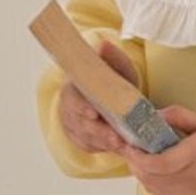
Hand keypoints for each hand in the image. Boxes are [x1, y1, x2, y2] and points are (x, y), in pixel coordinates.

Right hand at [58, 40, 138, 155]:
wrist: (106, 98)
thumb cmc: (109, 82)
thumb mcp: (114, 68)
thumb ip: (111, 58)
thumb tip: (104, 44)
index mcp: (73, 89)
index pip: (72, 99)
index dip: (81, 107)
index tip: (94, 113)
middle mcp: (70, 111)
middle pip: (82, 124)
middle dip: (100, 132)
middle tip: (117, 139)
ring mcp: (75, 128)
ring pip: (89, 139)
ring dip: (107, 144)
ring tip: (125, 146)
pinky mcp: (84, 142)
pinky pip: (95, 148)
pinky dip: (108, 150)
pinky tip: (122, 150)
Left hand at [121, 106, 195, 194]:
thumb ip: (178, 116)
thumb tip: (154, 116)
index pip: (158, 163)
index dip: (138, 157)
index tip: (130, 147)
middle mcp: (193, 179)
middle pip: (151, 177)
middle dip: (135, 164)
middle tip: (132, 152)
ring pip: (153, 189)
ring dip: (143, 175)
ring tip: (144, 162)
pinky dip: (154, 186)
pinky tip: (159, 175)